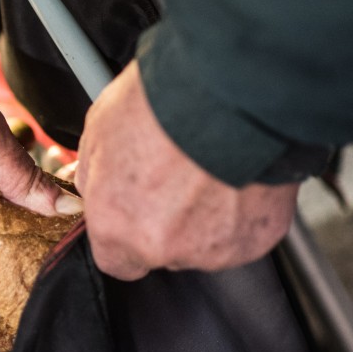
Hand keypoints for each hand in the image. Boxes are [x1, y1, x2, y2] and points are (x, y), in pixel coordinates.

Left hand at [75, 61, 298, 279]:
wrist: (231, 90)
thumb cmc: (163, 104)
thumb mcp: (99, 132)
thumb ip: (94, 175)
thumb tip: (94, 188)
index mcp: (117, 228)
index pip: (115, 261)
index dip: (125, 235)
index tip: (133, 214)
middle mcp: (164, 248)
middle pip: (162, 251)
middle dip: (167, 222)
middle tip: (176, 177)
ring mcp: (215, 248)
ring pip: (206, 243)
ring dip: (206, 217)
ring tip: (209, 170)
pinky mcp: (258, 238)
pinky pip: (244, 232)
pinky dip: (242, 211)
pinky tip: (238, 175)